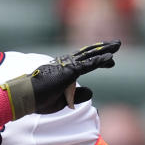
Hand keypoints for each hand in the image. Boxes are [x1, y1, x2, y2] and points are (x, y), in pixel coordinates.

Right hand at [1, 40, 119, 116]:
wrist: (26, 97)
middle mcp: (65, 64)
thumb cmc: (39, 100)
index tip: (110, 60)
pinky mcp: (70, 71)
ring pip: (90, 55)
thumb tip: (92, 91)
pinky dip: (100, 60)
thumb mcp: (63, 100)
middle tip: (116, 44)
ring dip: (105, 50)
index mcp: (62, 70)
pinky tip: (111, 58)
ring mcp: (68, 66)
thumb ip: (77, 95)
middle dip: (103, 48)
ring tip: (117, 45)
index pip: (83, 62)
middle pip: (88, 53)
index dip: (97, 60)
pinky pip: (89, 64)